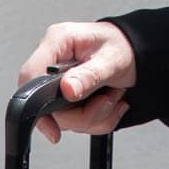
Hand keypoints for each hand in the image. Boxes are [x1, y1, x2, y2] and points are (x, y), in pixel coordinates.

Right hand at [17, 20, 136, 145]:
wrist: (138, 53)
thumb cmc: (125, 46)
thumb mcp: (112, 59)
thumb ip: (90, 75)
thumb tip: (67, 89)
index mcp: (58, 41)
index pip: (30, 77)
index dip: (35, 104)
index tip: (53, 127)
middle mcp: (55, 61)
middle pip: (50, 107)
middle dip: (84, 112)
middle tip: (107, 98)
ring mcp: (60, 81)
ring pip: (66, 120)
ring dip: (95, 115)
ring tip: (111, 95)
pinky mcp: (68, 97)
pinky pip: (78, 123)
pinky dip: (98, 119)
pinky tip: (108, 101)